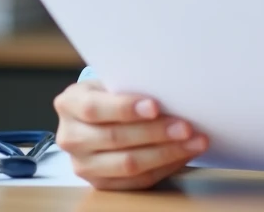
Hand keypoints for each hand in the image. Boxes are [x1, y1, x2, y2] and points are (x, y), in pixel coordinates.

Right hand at [53, 79, 208, 190]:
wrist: (99, 115)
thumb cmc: (112, 92)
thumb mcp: (112, 80)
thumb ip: (131, 83)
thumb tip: (171, 86)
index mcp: (69, 105)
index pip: (94, 109)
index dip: (125, 108)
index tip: (155, 106)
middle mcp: (70, 137)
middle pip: (115, 138)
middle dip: (155, 132)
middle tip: (185, 126)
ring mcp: (83, 165)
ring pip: (128, 164)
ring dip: (166, 153)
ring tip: (194, 141)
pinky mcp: (101, 183)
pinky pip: (137, 181)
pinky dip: (165, 167)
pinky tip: (184, 154)